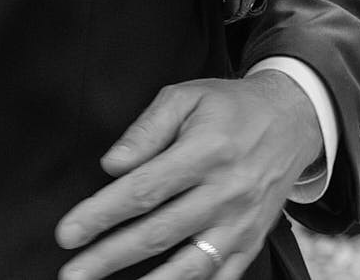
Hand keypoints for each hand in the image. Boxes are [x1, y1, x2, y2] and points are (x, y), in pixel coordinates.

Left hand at [55, 72, 319, 279]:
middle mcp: (226, 193)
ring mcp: (242, 223)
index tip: (67, 233)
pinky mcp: (252, 242)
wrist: (292, 120)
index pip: (143, 190)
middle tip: (72, 274)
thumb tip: (111, 165)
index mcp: (204, 152)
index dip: (102, 214)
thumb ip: (146, 129)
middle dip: (109, 257)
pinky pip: (221, 277)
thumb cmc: (228, 107)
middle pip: (158, 233)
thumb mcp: (186, 97)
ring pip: (189, 266)